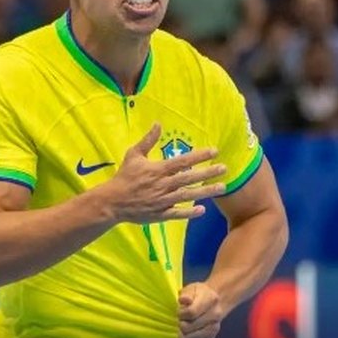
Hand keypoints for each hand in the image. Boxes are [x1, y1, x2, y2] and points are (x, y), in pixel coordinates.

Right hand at [104, 124, 226, 223]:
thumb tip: (158, 124)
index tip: (214, 151)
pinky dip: (189, 213)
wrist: (112, 202)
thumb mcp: (133, 155)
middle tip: (224, 169)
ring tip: (222, 188)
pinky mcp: (160, 214)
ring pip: (188, 196)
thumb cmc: (124, 177)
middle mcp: (163, 185)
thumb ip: (148, 140)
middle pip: (189, 178)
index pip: (182, 161)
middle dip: (208, 173)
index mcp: (158, 170)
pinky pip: (177, 214)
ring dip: (205, 192)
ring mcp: (162, 201)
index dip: (199, 156)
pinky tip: (202, 210)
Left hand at [177, 282, 223, 337]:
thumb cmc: (198, 294)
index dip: (181, 314)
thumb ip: (185, 294)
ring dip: (184, 336)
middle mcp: (215, 315)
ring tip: (181, 330)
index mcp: (210, 299)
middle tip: (180, 320)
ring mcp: (215, 328)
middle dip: (181, 324)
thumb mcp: (191, 288)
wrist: (214, 302)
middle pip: (191, 326)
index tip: (179, 312)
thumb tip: (183, 300)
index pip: (192, 312)